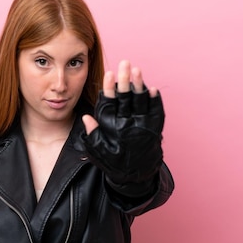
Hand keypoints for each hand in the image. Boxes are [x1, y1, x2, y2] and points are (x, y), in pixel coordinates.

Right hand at [80, 60, 163, 195]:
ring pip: (141, 102)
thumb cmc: (115, 164)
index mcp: (113, 130)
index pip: (110, 104)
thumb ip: (92, 135)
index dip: (109, 89)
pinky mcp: (155, 130)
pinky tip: (152, 88)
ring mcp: (144, 127)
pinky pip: (156, 112)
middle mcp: (129, 126)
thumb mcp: (98, 152)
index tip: (109, 74)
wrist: (137, 178)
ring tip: (137, 70)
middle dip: (125, 79)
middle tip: (124, 63)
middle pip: (126, 98)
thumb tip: (86, 117)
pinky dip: (155, 100)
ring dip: (140, 85)